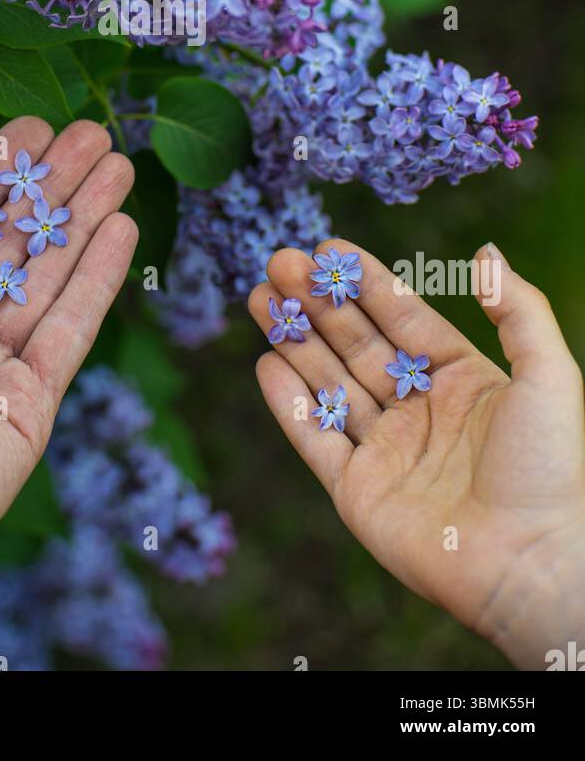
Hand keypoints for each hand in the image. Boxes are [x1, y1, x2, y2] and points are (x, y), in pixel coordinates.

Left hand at [0, 117, 136, 667]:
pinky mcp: (31, 405)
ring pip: (49, 277)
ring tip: (121, 165)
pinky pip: (71, 329)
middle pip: (11, 243)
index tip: (33, 130)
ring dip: (85, 219)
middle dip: (52, 188)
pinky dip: (98, 279)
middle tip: (96, 135)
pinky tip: (120, 228)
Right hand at [250, 240, 584, 669]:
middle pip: (357, 344)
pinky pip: (317, 439)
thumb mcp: (549, 374)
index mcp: (463, 381)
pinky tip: (267, 363)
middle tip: (279, 262)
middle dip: (318, 302)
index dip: (365, 282)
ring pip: (330, 384)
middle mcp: (421, 413)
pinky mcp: (359, 494)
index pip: (403, 319)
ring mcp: (387, 454)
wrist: (533, 565)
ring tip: (260, 298)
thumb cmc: (551, 469)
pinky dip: (290, 403)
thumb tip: (485, 251)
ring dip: (295, 340)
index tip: (328, 247)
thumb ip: (519, 309)